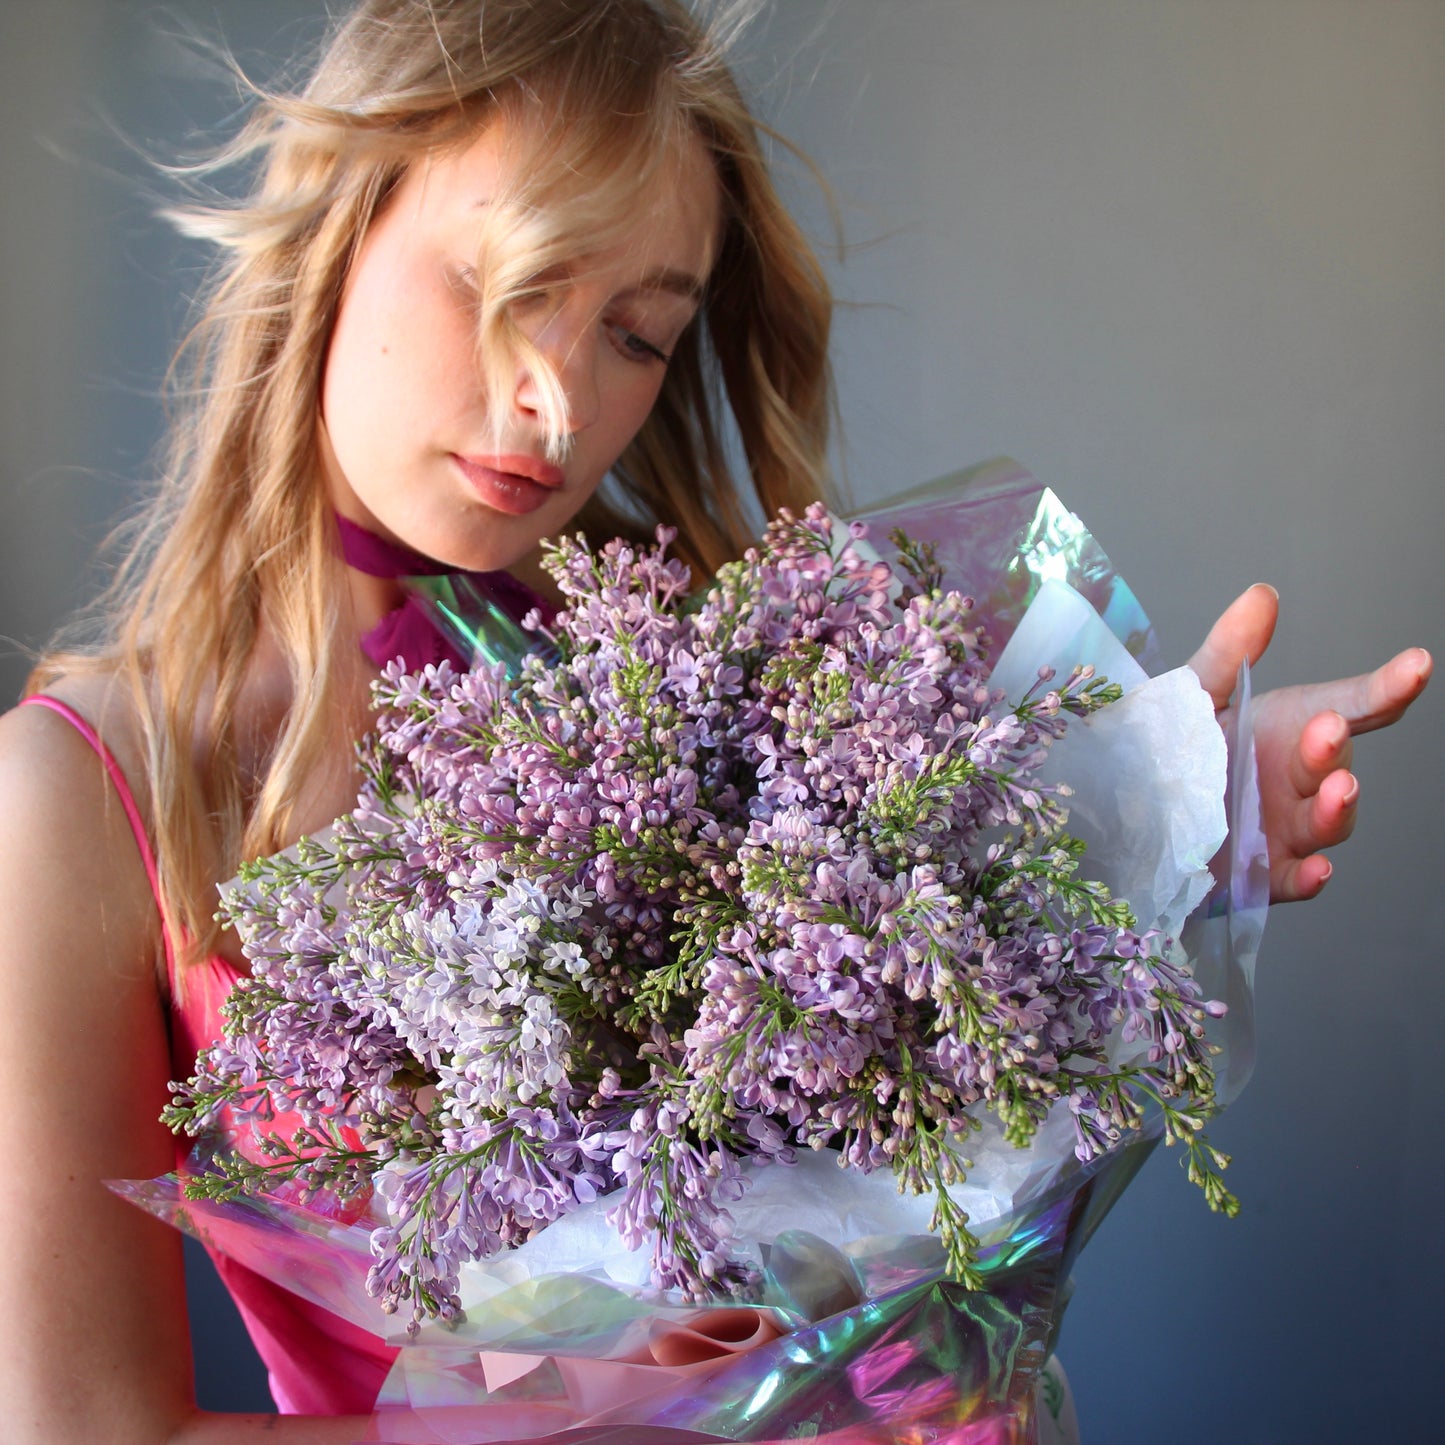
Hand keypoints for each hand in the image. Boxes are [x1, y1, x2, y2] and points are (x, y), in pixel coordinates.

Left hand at [1186, 583, 1431, 903]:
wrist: (1135, 816)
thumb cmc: (1179, 751)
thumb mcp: (1196, 697)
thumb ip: (1230, 653)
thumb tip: (1262, 595)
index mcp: (1292, 727)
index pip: (1355, 705)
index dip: (1390, 686)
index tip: (1416, 664)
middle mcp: (1301, 778)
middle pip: (1335, 762)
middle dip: (1334, 747)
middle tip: (1326, 729)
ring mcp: (1289, 827)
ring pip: (1329, 821)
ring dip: (1339, 806)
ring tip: (1339, 788)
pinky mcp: (1266, 873)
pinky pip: (1296, 880)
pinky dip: (1312, 877)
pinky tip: (1320, 870)